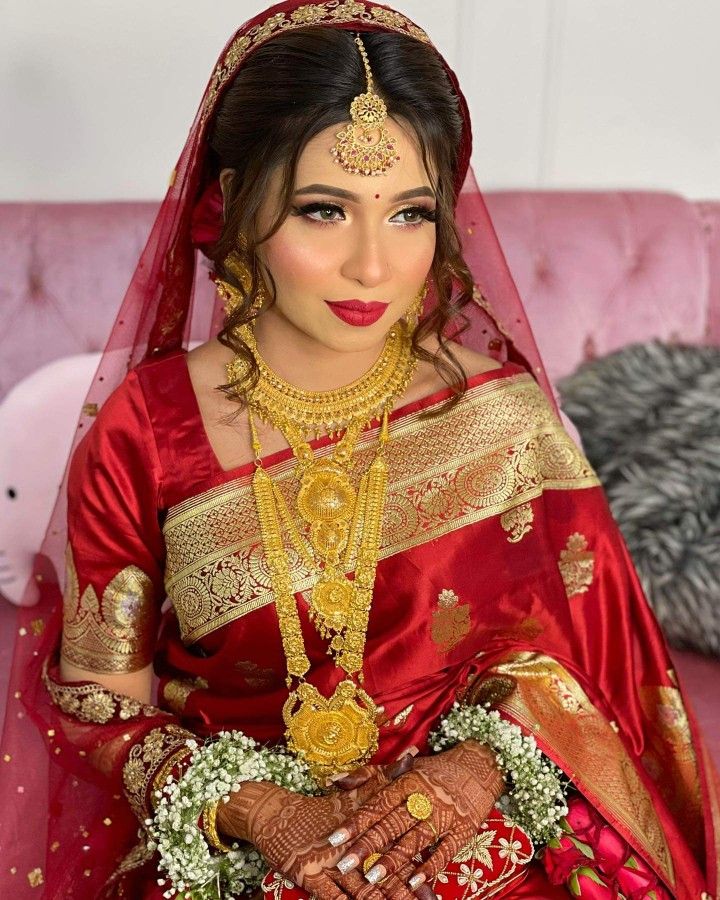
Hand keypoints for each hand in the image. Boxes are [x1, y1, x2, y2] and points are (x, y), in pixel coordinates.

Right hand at [216, 758, 412, 899]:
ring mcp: (329, 863)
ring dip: (384, 899)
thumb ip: (382, 779)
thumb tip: (411, 756)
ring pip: (363, 889)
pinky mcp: (310, 878)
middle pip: (383, 872)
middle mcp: (348, 843)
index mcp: (362, 823)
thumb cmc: (316, 808)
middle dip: (404, 892)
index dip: (415, 866)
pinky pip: (336, 898)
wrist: (272, 815)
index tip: (434, 885)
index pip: (394, 847)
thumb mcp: (350, 794)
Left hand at [326, 741, 503, 897]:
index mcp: (407, 782)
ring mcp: (444, 815)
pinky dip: (429, 867)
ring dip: (393, 860)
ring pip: (414, 840)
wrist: (478, 767)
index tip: (334, 838)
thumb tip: (336, 781)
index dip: (355, 822)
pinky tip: (413, 881)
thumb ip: (370, 775)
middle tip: (345, 863)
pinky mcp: (462, 831)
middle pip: (392, 824)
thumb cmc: (433, 770)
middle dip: (367, 845)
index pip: (377, 804)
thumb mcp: (403, 768)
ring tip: (371, 876)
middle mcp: (424, 798)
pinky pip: (445, 852)